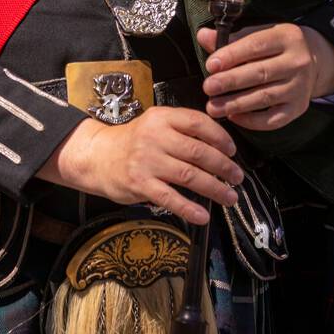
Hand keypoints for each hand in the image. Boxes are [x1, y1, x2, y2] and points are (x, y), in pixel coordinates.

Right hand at [38, 106, 243, 226]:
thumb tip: (219, 145)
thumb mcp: (155, 123)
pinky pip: (170, 198)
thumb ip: (181, 128)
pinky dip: (189, 208)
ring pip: (189, 175)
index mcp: (162, 117)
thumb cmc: (132, 141)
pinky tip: (203, 216)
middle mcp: (155, 136)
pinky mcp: (139, 184)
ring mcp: (147, 161)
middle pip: (198, 151)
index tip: (232, 151)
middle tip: (237, 177)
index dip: (220, 137)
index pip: (198, 123)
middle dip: (224, 166)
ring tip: (229, 197)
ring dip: (214, 188)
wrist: (96, 155)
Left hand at [196, 22, 333, 132]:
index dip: (232, 55)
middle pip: (260, 73)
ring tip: (213, 108)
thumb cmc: (276, 46)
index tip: (211, 65)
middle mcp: (297, 62)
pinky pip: (274, 119)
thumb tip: (203, 36)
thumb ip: (231, 38)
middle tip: (208, 88)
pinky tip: (233, 117)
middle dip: (231, 81)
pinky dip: (252, 121)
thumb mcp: (259, 34)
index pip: (256, 45)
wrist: (314, 60)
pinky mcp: (299, 107)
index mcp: (286, 37)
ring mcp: (300, 86)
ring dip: (236, 104)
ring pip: (265, 97)